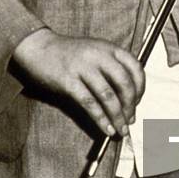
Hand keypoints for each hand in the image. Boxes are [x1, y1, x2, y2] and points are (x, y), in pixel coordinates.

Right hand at [11, 29, 144, 137]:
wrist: (38, 47)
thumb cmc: (68, 54)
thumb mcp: (94, 51)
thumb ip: (110, 67)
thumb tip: (126, 98)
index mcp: (108, 48)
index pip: (135, 68)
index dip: (140, 88)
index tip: (137, 102)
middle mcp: (98, 55)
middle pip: (124, 83)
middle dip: (130, 106)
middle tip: (130, 120)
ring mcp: (83, 67)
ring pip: (108, 95)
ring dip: (117, 116)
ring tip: (120, 130)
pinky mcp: (68, 80)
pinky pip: (89, 103)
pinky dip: (100, 118)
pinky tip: (105, 128)